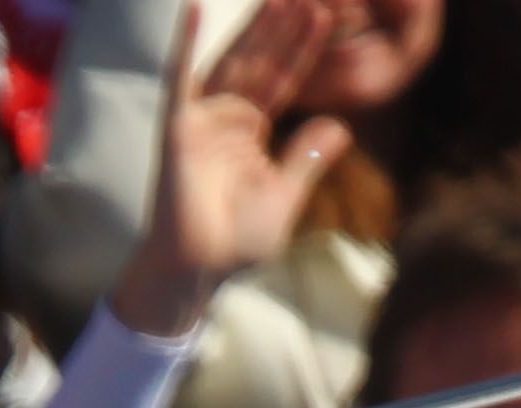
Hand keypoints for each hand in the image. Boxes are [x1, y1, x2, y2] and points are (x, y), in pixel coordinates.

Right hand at [111, 1, 348, 338]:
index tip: (327, 16)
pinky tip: (195, 8)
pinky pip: (181, 79)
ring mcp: (203, 120)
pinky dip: (186, 45)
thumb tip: (341, 126)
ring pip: (234, 63)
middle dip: (285, 30)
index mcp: (252, 134)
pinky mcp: (179, 127)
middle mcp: (228, 120)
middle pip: (262, 64)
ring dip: (255, 31)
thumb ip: (307, 157)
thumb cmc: (236, 243)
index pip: (285, 82)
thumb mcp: (285, 197)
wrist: (199, 268)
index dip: (305, 51)